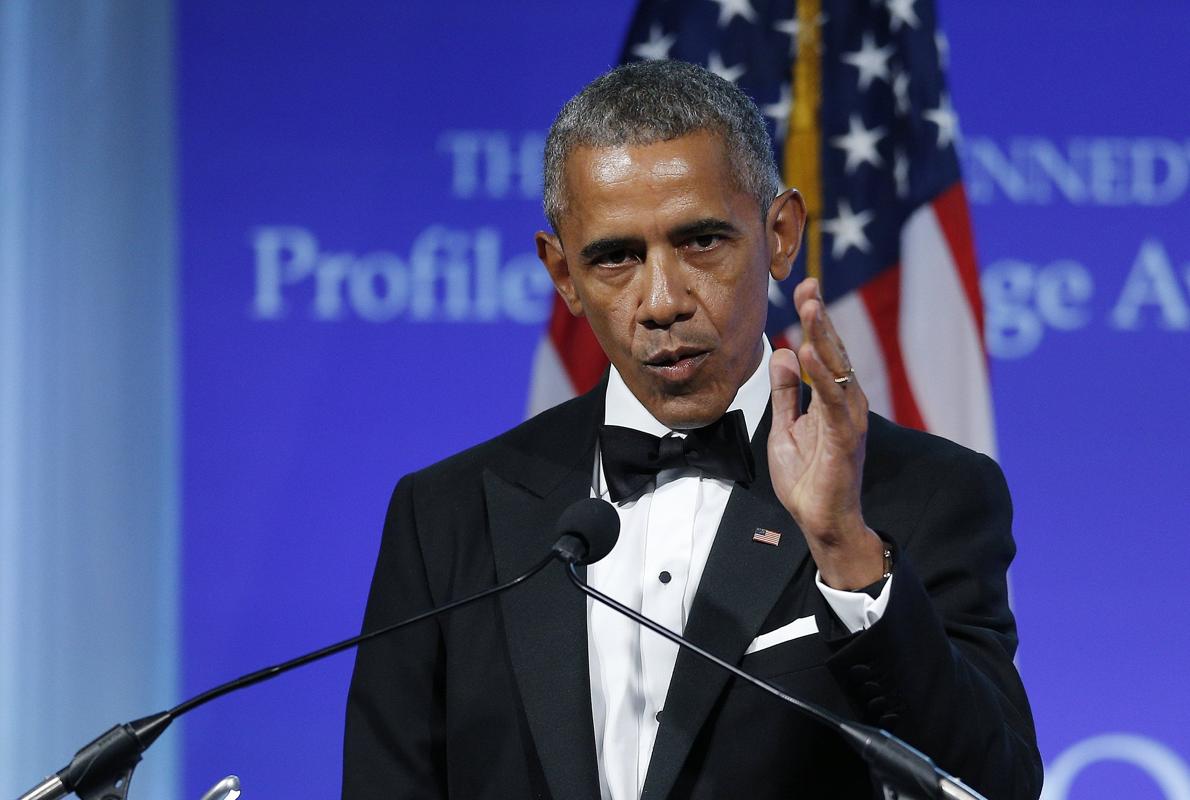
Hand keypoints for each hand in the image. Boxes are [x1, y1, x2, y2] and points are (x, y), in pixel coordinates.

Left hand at [767, 278, 885, 588]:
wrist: (821, 523)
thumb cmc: (808, 478)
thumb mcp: (786, 427)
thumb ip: (785, 393)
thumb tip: (780, 353)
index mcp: (831, 400)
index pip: (824, 351)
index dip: (815, 319)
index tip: (804, 287)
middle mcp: (845, 404)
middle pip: (833, 353)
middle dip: (820, 318)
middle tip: (808, 285)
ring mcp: (848, 421)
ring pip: (838, 371)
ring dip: (823, 338)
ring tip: (810, 308)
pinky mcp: (845, 441)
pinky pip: (834, 404)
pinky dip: (821, 377)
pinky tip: (807, 355)